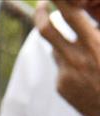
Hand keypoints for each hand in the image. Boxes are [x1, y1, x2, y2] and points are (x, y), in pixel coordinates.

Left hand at [38, 1, 99, 115]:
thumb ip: (98, 27)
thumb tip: (78, 9)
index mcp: (96, 45)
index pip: (71, 15)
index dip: (60, 2)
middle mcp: (78, 59)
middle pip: (48, 30)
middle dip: (41, 14)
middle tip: (41, 4)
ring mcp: (66, 75)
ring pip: (56, 49)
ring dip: (64, 44)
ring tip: (87, 56)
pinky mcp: (61, 87)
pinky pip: (61, 67)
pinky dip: (70, 64)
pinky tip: (86, 75)